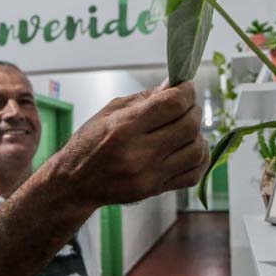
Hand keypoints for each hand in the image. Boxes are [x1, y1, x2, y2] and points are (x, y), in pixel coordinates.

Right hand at [50, 81, 208, 206]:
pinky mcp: (156, 190)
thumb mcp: (110, 111)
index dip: (186, 91)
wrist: (75, 183)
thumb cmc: (89, 143)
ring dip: (198, 134)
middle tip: (188, 106)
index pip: (173, 104)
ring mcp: (150, 174)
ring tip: (189, 128)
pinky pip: (194, 174)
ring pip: (196, 150)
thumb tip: (174, 85)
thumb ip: (145, 99)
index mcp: (125, 127)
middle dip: (194, 110)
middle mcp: (139, 152)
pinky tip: (191, 148)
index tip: (186, 86)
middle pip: (189, 126)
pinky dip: (200, 158)